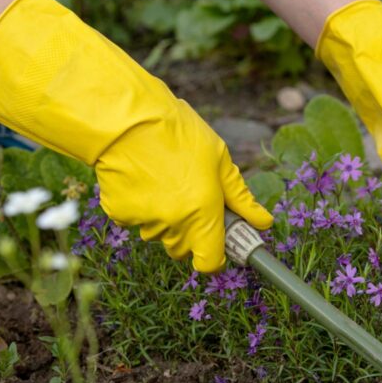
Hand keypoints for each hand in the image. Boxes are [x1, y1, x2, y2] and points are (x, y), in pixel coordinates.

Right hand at [0, 0, 270, 270]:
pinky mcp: (119, 213)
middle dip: (192, 233)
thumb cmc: (179, 134)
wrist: (125, 119)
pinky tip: (143, 179)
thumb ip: (241, 198)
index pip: (210, 263)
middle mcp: (174, 225)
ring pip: (160, 235)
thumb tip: (262, 222)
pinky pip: (137, 220)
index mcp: (203, 214)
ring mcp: (144, 221)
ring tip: (165, 180)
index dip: (216, 256)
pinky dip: (142, 207)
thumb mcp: (220, 160)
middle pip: (184, 250)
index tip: (218, 241)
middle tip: (192, 199)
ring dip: (166, 220)